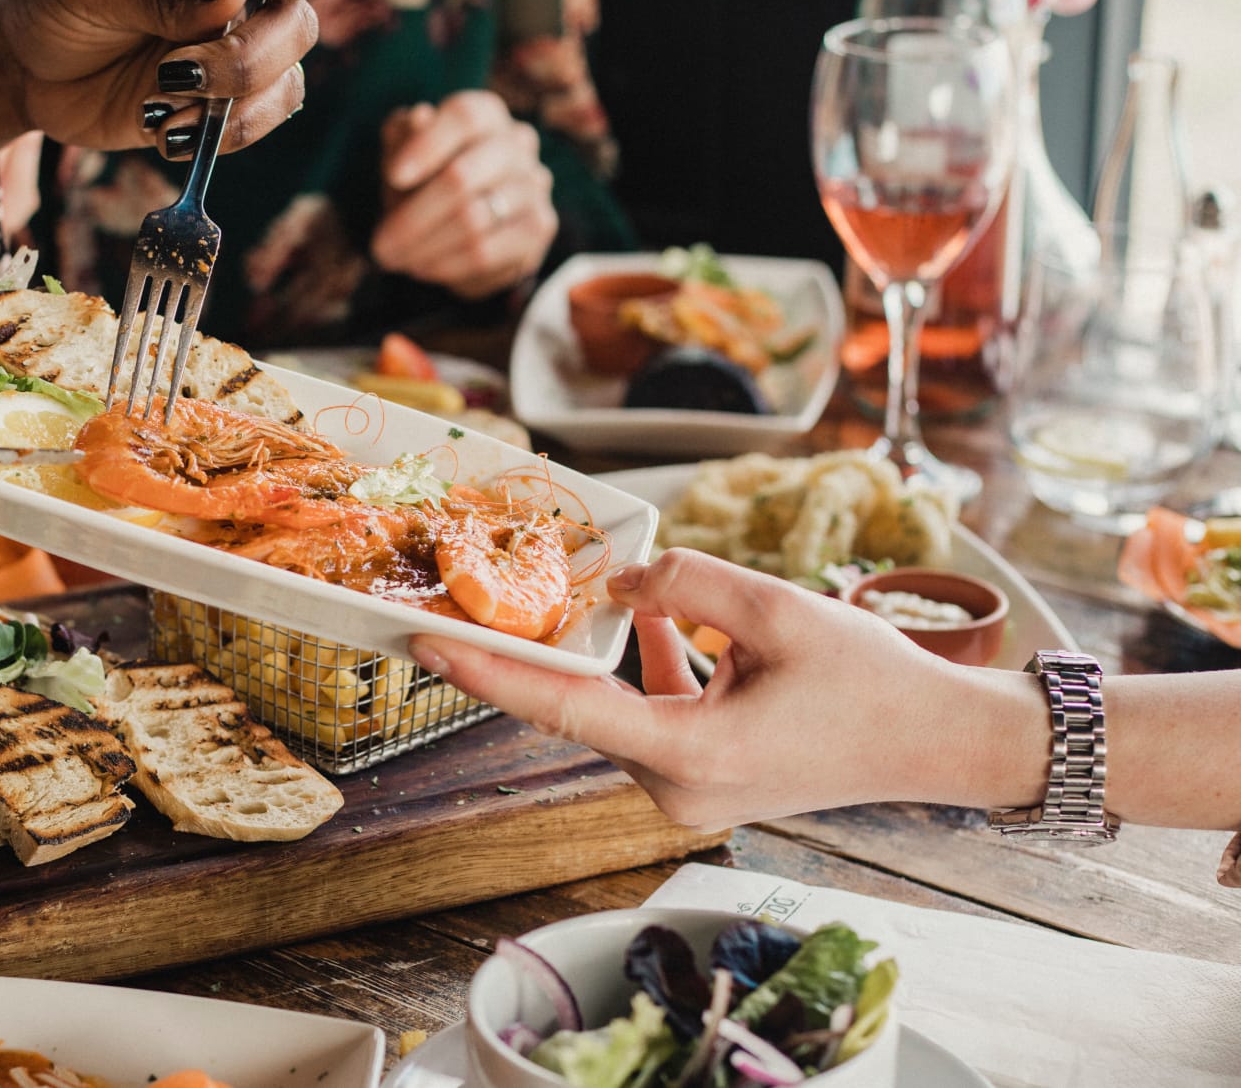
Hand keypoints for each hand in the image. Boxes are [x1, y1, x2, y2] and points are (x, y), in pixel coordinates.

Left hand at [0, 0, 314, 156]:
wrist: (28, 66)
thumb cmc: (56, 4)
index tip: (224, 6)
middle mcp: (240, 5)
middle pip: (294, 28)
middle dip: (243, 61)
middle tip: (173, 74)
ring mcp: (234, 58)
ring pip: (284, 85)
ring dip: (229, 111)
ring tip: (157, 109)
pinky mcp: (217, 110)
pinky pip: (251, 128)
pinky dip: (214, 139)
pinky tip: (162, 133)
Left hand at [370, 91, 556, 299]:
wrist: (461, 222)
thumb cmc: (425, 177)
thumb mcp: (403, 154)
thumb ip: (404, 136)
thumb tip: (419, 118)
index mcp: (485, 114)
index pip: (463, 117)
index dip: (426, 146)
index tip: (394, 177)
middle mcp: (517, 143)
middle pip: (463, 176)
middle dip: (413, 217)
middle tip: (380, 245)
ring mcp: (533, 184)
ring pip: (474, 220)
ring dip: (425, 247)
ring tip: (395, 260)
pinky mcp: (540, 226)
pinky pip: (488, 252)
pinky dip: (447, 265)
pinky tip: (424, 268)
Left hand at [409, 549, 1045, 830]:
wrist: (940, 743)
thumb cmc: (873, 682)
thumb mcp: (777, 609)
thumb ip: (687, 582)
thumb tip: (623, 577)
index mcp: (690, 755)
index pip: (563, 708)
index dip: (489, 675)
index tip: (429, 644)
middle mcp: (678, 788)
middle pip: (584, 709)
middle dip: (535, 655)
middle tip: (471, 605)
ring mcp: (690, 792)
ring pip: (620, 710)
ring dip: (603, 657)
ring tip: (569, 597)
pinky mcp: (707, 780)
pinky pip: (654, 718)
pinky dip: (650, 671)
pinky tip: (657, 620)